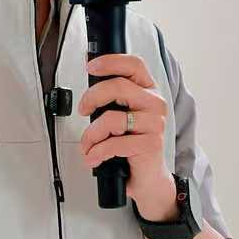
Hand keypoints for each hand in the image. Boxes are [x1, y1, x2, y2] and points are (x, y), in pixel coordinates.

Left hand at [78, 53, 170, 209]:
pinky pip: (114, 143)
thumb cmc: (130, 143)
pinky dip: (97, 152)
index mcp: (148, 91)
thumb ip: (109, 95)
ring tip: (88, 145)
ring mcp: (154, 124)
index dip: (111, 61)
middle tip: (83, 110)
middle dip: (92, 97)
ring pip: (112, 118)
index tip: (91, 66)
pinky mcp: (150, 144)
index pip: (134, 65)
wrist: (147, 177)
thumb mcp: (119, 114)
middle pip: (118, 87)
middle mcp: (155, 104)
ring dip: (91, 134)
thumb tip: (91, 68)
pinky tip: (94, 157)